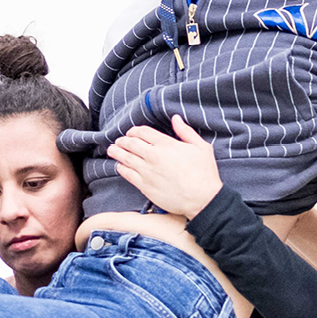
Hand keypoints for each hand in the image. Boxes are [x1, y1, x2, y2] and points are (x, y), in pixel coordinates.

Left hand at [108, 116, 222, 217]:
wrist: (202, 199)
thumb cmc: (204, 173)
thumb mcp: (201, 147)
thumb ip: (186, 131)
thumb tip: (175, 118)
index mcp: (167, 144)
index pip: (143, 132)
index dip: (134, 130)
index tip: (131, 133)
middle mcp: (154, 156)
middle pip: (131, 143)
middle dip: (122, 140)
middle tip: (119, 141)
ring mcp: (147, 171)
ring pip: (126, 158)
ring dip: (117, 152)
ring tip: (112, 150)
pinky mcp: (145, 186)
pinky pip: (127, 174)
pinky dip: (121, 168)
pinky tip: (119, 166)